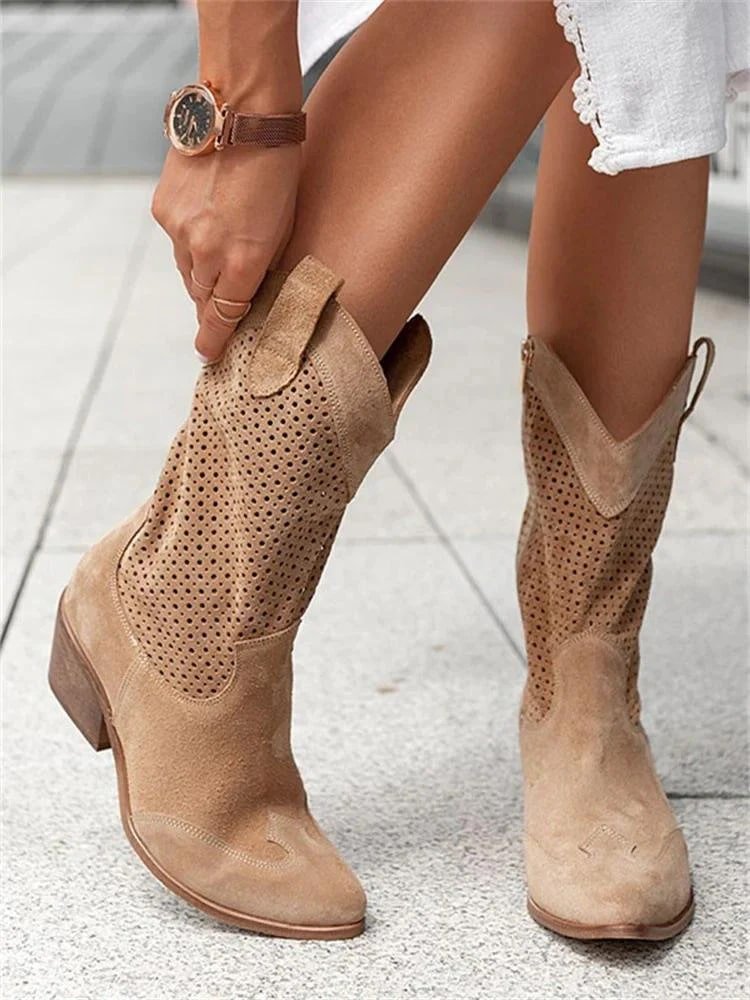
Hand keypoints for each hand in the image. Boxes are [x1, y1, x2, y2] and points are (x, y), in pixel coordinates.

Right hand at [151, 142, 300, 361]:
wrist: (243, 111)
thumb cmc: (278, 170)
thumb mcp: (283, 228)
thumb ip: (262, 266)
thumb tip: (249, 293)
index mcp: (243, 260)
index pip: (224, 317)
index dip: (215, 340)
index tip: (209, 355)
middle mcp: (206, 250)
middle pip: (203, 298)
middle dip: (212, 306)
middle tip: (221, 310)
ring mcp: (179, 229)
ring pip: (186, 271)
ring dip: (201, 274)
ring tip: (219, 257)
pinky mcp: (163, 208)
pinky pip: (175, 242)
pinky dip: (189, 242)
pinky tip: (207, 224)